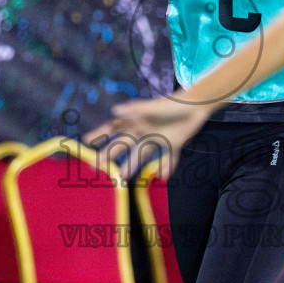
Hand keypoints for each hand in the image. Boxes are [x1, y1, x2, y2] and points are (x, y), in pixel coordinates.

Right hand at [84, 96, 212, 176]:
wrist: (197, 104)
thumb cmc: (174, 103)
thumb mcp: (153, 107)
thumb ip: (135, 110)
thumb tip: (113, 112)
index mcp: (137, 120)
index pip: (114, 128)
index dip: (100, 134)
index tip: (86, 142)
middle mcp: (145, 130)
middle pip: (124, 145)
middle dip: (110, 155)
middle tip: (96, 166)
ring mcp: (159, 138)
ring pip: (141, 155)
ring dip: (132, 166)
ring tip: (122, 178)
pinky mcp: (174, 143)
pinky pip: (169, 157)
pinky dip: (167, 167)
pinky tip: (162, 177)